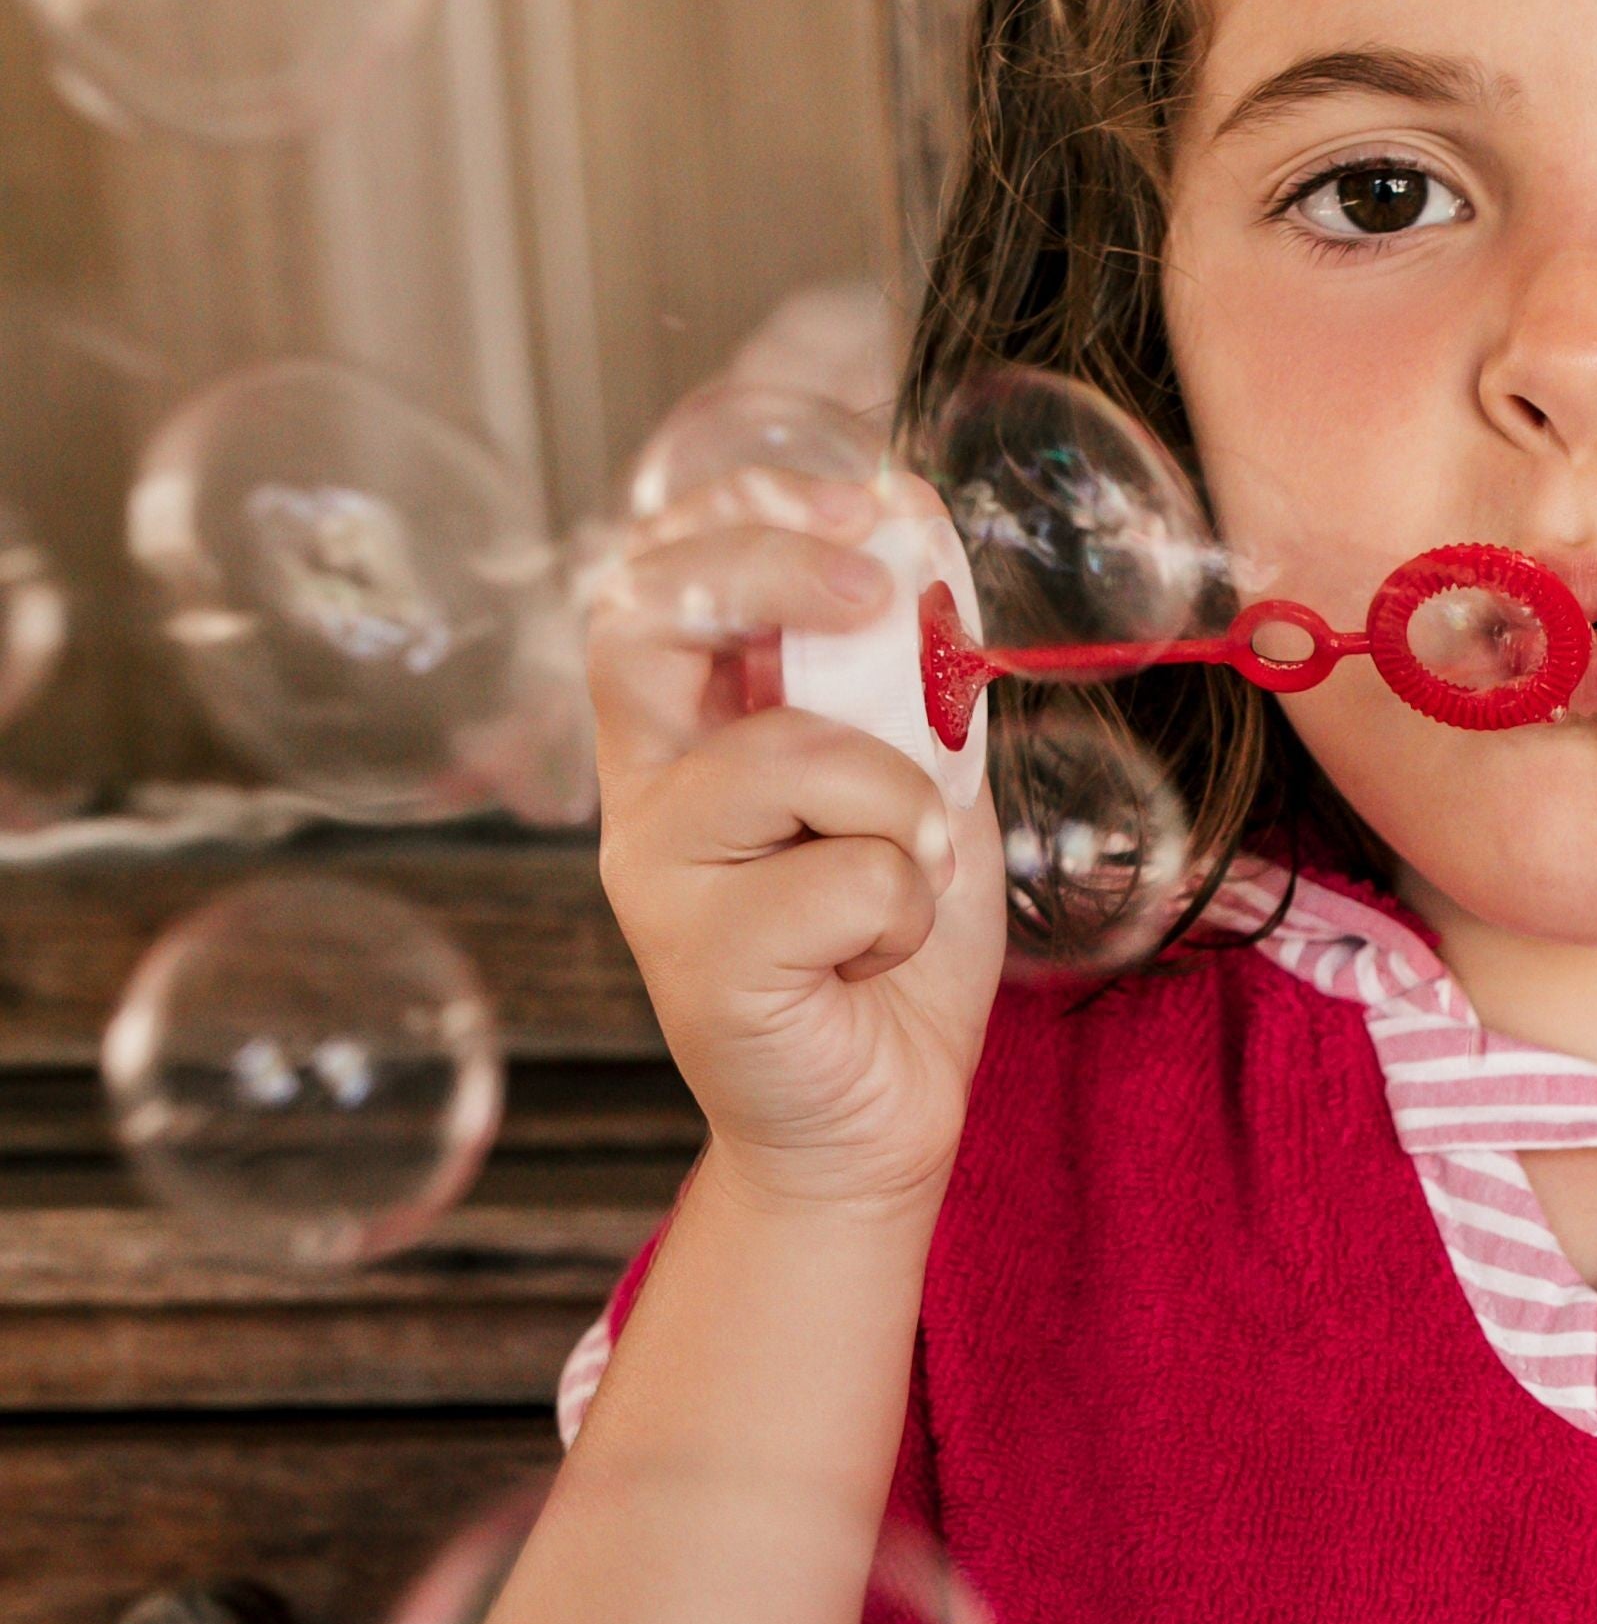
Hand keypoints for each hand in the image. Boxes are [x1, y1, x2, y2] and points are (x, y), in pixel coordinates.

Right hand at [590, 470, 1004, 1221]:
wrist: (874, 1124)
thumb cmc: (885, 956)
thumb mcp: (921, 787)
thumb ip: (914, 680)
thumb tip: (925, 528)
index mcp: (684, 738)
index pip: (655, 577)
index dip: (743, 511)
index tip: (859, 500)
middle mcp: (644, 794)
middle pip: (649, 616)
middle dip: (771, 570)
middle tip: (874, 596)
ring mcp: (657, 875)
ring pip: (794, 754)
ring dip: (901, 803)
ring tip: (909, 875)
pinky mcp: (703, 961)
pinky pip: (849, 874)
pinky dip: (905, 909)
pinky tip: (870, 960)